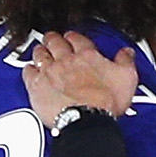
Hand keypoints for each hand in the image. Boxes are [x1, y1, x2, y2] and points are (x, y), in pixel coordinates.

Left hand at [24, 30, 139, 127]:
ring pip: (41, 54)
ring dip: (40, 51)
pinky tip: (29, 70)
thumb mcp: (126, 78)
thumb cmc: (104, 103)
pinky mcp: (37, 86)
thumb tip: (127, 53)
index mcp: (87, 56)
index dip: (73, 37)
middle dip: (53, 39)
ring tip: (40, 50)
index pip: (77, 39)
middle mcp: (66, 60)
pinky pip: (28, 72)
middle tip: (52, 38)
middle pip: (56, 42)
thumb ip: (125, 62)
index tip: (71, 37)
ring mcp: (50, 72)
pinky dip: (28, 69)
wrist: (86, 119)